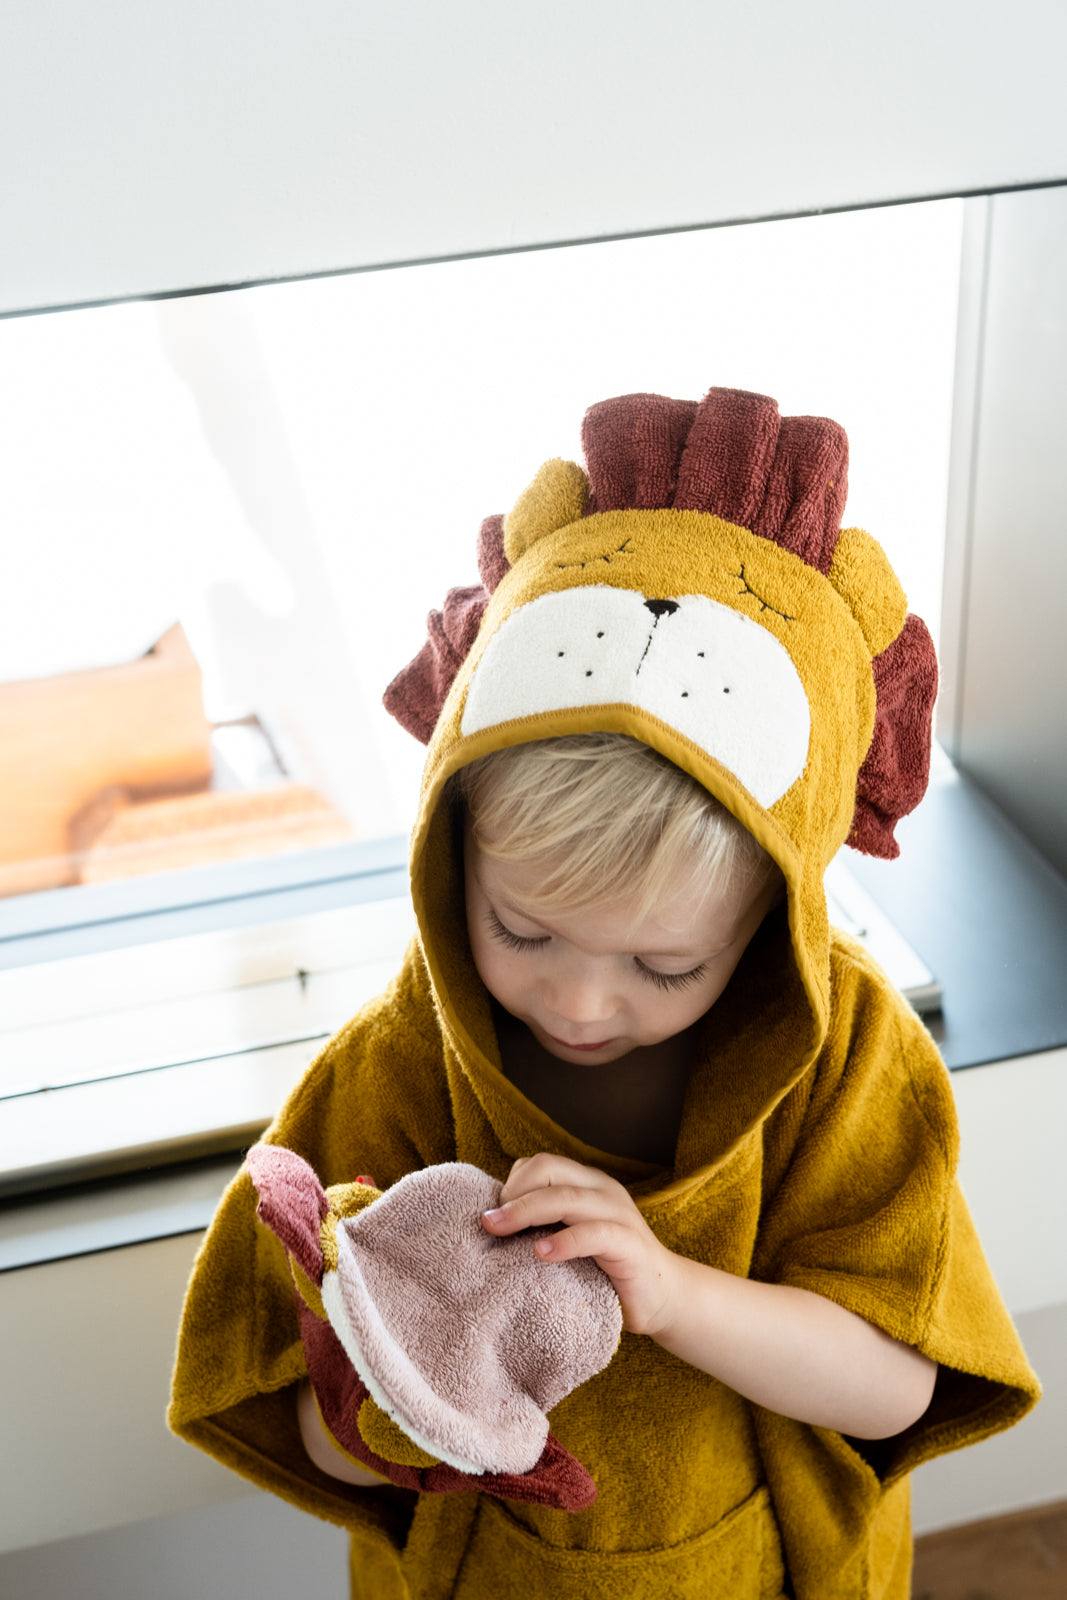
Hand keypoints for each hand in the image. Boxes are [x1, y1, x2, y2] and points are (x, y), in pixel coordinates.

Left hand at [480, 1152, 680, 1336]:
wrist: (663, 1298)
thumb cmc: (605, 1270)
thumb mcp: (569, 1238)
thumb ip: (543, 1224)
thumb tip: (492, 1223)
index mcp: (587, 1183)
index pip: (541, 1164)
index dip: (511, 1185)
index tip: (493, 1218)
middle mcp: (602, 1190)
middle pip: (548, 1170)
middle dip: (512, 1195)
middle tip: (489, 1225)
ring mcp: (619, 1213)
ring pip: (566, 1197)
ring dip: (526, 1212)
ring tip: (499, 1231)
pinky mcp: (630, 1244)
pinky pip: (593, 1233)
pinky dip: (564, 1241)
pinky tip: (541, 1253)